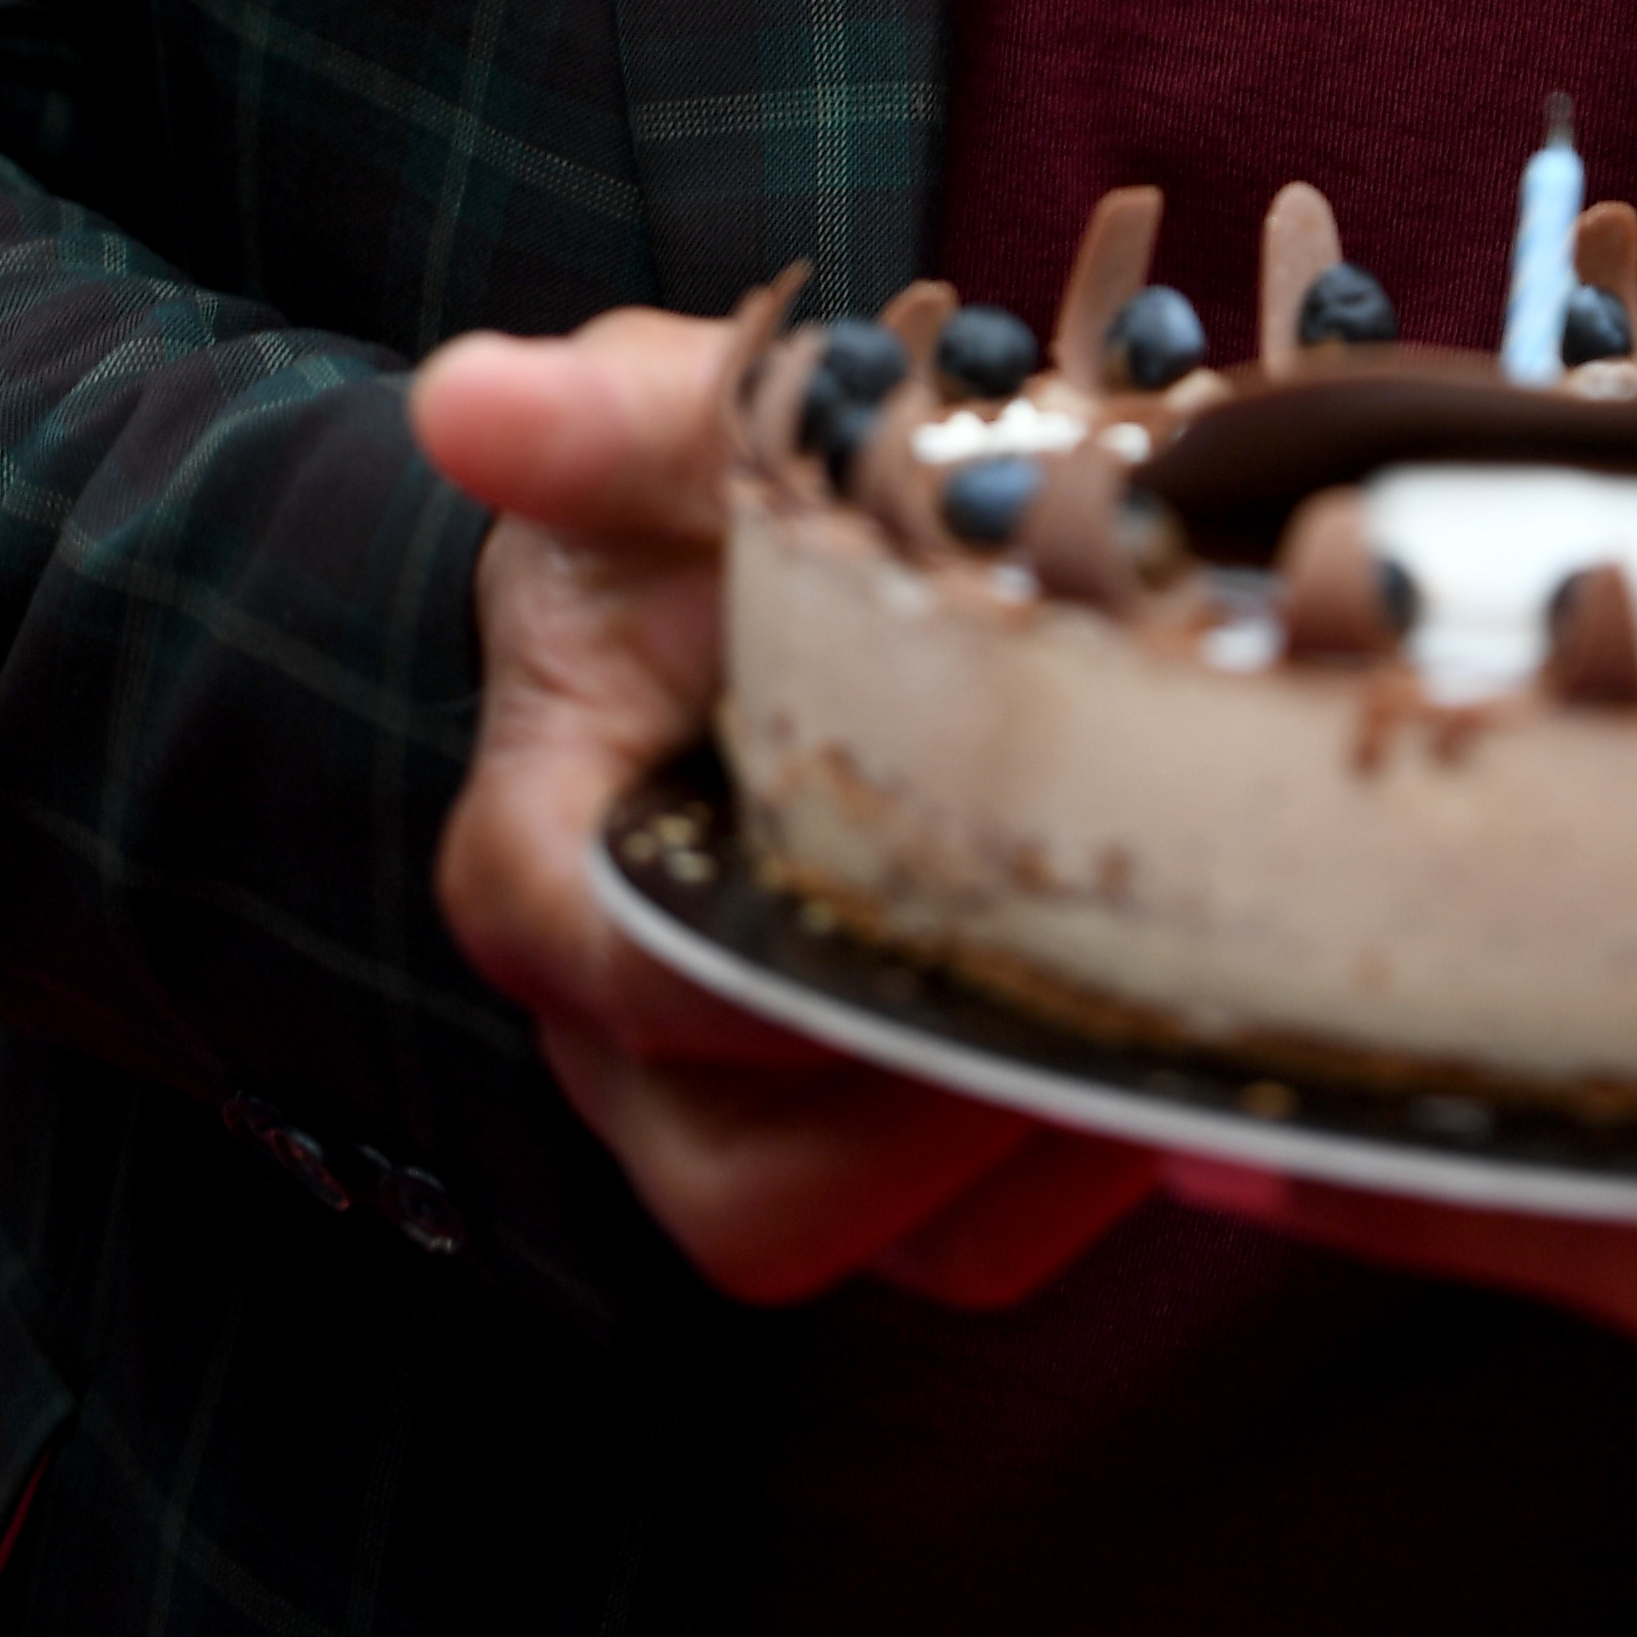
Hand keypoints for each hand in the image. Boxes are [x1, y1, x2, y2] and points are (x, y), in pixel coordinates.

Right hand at [411, 308, 1148, 1309]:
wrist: (761, 563)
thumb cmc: (701, 504)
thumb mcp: (669, 429)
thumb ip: (597, 415)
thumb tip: (466, 397)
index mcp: (548, 863)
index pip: (626, 977)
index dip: (774, 973)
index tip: (946, 888)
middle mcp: (626, 1028)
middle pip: (747, 1191)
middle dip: (925, 1115)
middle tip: (1095, 974)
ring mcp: (749, 1105)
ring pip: (874, 1238)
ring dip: (1024, 1149)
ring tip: (1158, 1001)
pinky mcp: (870, 1140)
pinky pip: (974, 1239)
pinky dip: (1078, 1166)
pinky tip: (1171, 1023)